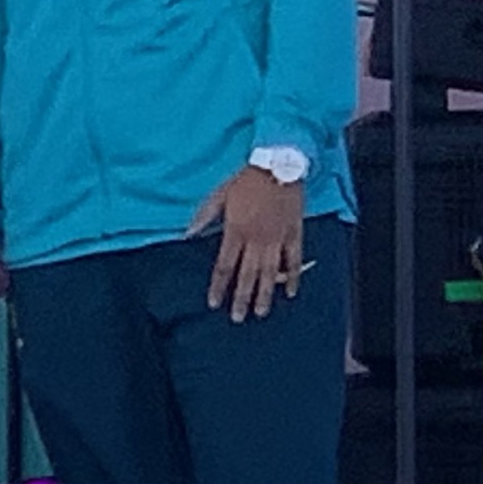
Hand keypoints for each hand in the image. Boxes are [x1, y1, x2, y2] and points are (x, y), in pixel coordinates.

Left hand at [190, 165, 306, 321]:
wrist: (278, 165)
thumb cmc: (246, 180)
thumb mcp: (219, 194)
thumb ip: (204, 216)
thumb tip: (188, 234)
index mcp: (236, 231)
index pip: (224, 266)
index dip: (219, 286)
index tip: (214, 303)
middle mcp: (256, 240)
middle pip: (247, 276)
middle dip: (242, 298)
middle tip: (238, 318)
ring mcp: (277, 239)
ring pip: (270, 273)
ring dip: (265, 294)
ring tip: (261, 313)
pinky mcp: (294, 234)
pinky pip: (293, 260)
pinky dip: (292, 277)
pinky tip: (290, 292)